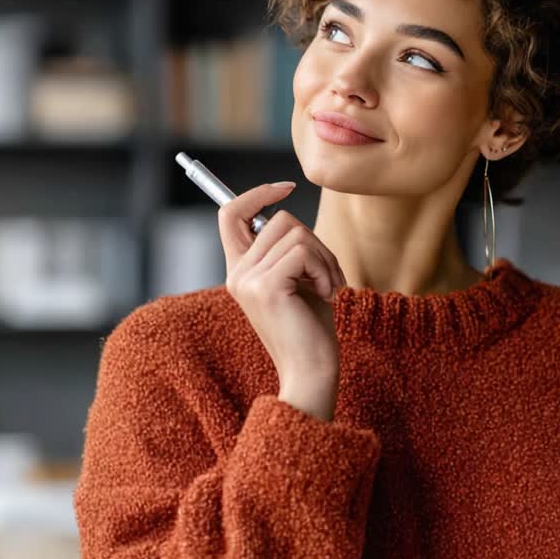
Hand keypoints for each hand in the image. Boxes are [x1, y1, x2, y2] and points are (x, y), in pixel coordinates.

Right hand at [218, 182, 347, 420]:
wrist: (312, 371)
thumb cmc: (311, 329)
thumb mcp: (298, 281)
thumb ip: (289, 251)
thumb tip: (286, 214)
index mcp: (241, 271)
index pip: (229, 214)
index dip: (256, 193)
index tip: (285, 187)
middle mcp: (237, 274)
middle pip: (279, 220)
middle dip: (316, 242)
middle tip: (329, 275)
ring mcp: (248, 280)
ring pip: (295, 233)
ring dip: (325, 257)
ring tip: (329, 287)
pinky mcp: (266, 287)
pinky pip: (302, 251)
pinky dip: (325, 268)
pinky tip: (328, 294)